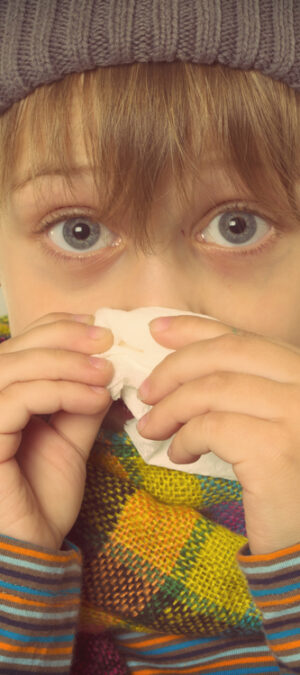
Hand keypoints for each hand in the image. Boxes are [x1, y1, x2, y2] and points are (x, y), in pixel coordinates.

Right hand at [0, 313, 112, 549]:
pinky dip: (60, 391)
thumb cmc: (43, 497)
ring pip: (13, 367)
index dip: (57, 328)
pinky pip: (18, 398)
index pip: (20, 345)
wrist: (31, 548)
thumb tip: (106, 365)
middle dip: (64, 338)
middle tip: (107, 340)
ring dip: (66, 363)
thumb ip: (81, 402)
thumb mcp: (70, 440)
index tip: (99, 328)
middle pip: (14, 348)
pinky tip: (95, 399)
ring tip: (106, 372)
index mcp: (1, 398)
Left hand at [137, 315, 299, 553]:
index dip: (194, 328)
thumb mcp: (266, 417)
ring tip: (152, 428)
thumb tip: (173, 347)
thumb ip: (237, 383)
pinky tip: (178, 455)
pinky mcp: (277, 449)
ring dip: (171, 408)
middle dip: (175, 367)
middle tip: (145, 392)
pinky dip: (184, 438)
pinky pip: (211, 427)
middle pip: (226, 353)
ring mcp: (297, 413)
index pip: (243, 335)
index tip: (155, 331)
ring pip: (213, 390)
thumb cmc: (283, 477)